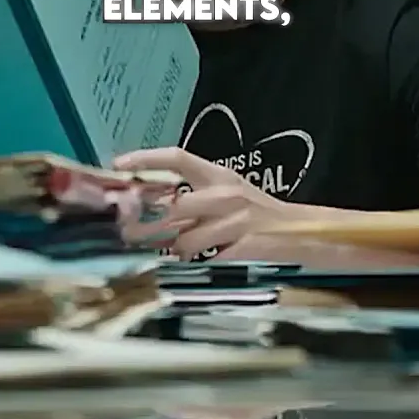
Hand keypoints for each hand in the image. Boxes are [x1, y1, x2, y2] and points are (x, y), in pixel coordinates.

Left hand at [114, 147, 282, 259]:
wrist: (299, 231)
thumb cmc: (257, 211)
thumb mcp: (227, 194)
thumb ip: (192, 198)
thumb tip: (150, 206)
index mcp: (218, 175)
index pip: (178, 157)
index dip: (147, 159)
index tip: (119, 164)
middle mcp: (225, 194)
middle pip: (174, 205)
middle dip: (146, 222)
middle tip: (127, 232)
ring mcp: (235, 221)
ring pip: (185, 239)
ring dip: (173, 249)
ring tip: (174, 251)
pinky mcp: (241, 246)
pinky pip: (204, 258)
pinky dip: (194, 261)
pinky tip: (197, 259)